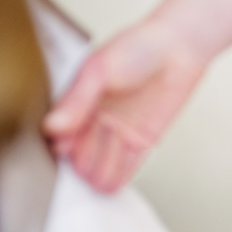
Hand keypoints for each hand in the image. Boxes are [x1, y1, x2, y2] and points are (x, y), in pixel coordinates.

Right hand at [43, 19, 205, 192]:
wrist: (179, 46)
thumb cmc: (138, 47)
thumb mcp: (98, 69)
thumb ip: (76, 100)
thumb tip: (53, 125)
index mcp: (80, 101)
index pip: (61, 133)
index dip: (60, 144)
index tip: (62, 150)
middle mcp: (97, 119)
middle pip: (80, 153)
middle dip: (80, 162)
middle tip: (81, 164)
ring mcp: (119, 132)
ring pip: (102, 164)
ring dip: (98, 172)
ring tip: (97, 175)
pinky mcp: (142, 140)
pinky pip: (127, 166)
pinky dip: (118, 177)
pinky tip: (109, 185)